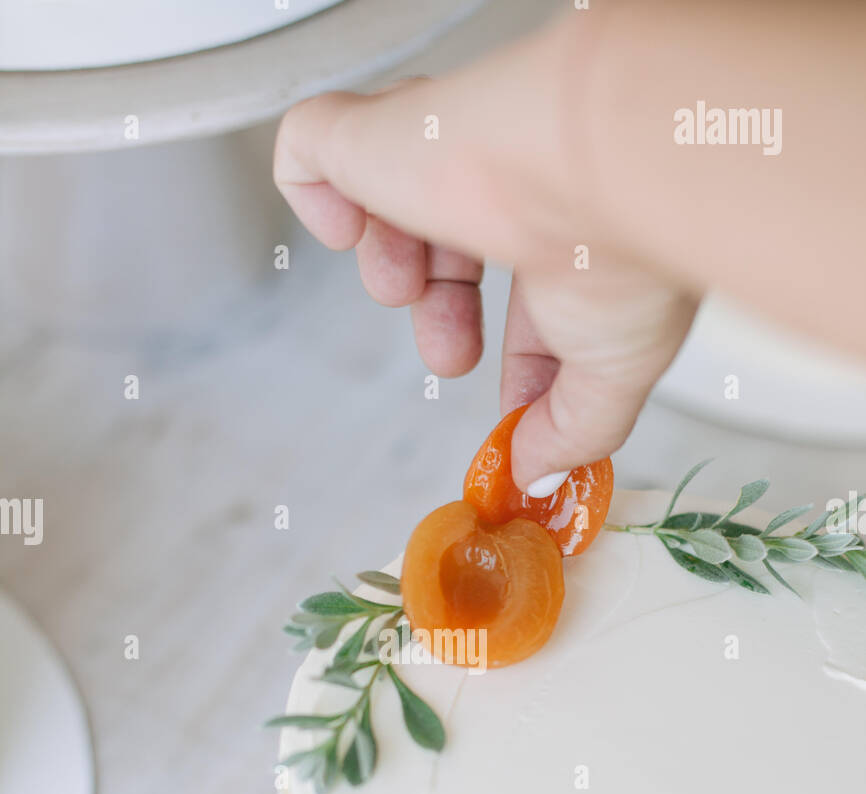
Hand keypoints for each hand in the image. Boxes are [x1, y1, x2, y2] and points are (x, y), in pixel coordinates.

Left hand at [273, 32, 696, 490]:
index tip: (513, 413)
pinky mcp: (375, 130)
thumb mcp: (615, 377)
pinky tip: (346, 228)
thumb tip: (536, 476)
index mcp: (577, 227)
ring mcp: (442, 147)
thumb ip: (574, 433)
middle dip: (441, 312)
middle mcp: (512, 180)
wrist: (598, 168)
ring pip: (388, 192)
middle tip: (448, 356)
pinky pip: (311, 146)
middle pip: (455, 240)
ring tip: (403, 287)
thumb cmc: (623, 253)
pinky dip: (311, 199)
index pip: (532, 287)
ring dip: (390, 263)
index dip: (517, 351)